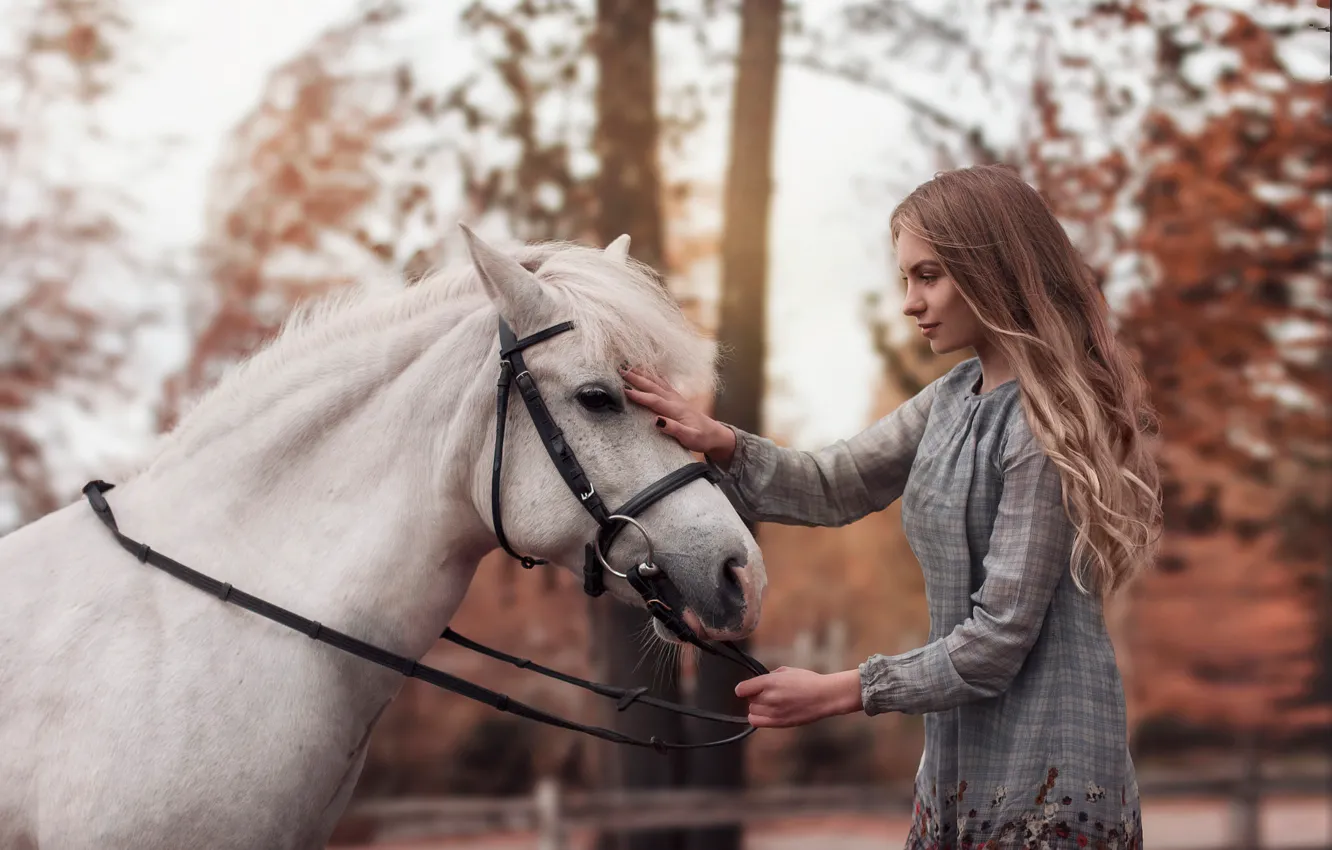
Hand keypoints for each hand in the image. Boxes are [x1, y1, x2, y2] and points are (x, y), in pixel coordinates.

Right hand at [619, 367, 736, 465]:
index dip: (639, 395)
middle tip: (620, 371)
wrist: (715, 435)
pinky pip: (662, 384)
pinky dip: (653, 376)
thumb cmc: (702, 438)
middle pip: (653, 386)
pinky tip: (647, 371)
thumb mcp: (690, 438)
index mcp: (676, 410)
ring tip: (629, 366)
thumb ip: (674, 429)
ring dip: (643, 374)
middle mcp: (675, 400)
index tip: (624, 390)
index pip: (654, 400)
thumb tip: (657, 421)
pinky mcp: (677, 399)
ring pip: (656, 382)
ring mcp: (676, 398)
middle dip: (636, 378)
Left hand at [734, 667, 863, 727]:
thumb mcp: (786, 670)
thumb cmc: (808, 681)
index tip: (747, 688)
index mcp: (770, 682)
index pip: (742, 689)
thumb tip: (759, 682)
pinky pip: (758, 722)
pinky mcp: (779, 723)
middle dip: (754, 696)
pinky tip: (768, 712)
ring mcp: (774, 712)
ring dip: (757, 707)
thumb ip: (769, 676)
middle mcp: (769, 698)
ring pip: (752, 711)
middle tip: (765, 693)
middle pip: (748, 701)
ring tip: (769, 703)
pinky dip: (758, 718)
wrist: (825, 696)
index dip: (743, 688)